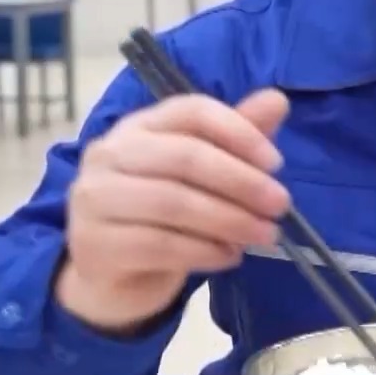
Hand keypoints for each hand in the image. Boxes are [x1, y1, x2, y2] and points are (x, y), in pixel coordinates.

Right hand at [56, 89, 292, 333]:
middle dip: (242, 181)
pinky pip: (158, 245)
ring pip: (172, 203)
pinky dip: (204, 251)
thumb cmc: (165, 214)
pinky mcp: (95, 244)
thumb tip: (277, 100)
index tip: (276, 163)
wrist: (115, 275)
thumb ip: (237, 136)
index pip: (192, 111)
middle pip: (184, 156)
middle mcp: (110, 154)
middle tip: (280, 205)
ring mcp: (95, 199)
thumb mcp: (204, 173)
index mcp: (140, 126)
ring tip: (265, 234)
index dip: (239, 132)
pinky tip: (230, 256)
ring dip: (230, 220)